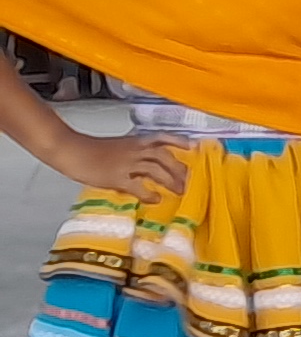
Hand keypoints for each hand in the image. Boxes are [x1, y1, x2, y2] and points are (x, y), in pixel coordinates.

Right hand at [42, 128, 188, 200]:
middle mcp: (134, 150)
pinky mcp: (116, 177)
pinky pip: (138, 186)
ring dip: (170, 180)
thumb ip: (134, 153)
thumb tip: (147, 166)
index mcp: (135, 141)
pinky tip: (155, 199)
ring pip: (156, 169)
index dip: (179, 141)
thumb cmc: (91, 150)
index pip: (162, 137)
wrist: (71, 151)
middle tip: (188, 180)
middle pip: (164, 155)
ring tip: (179, 191)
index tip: (193, 147)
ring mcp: (126, 163)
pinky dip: (149, 193)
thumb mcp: (118, 147)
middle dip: (179, 168)